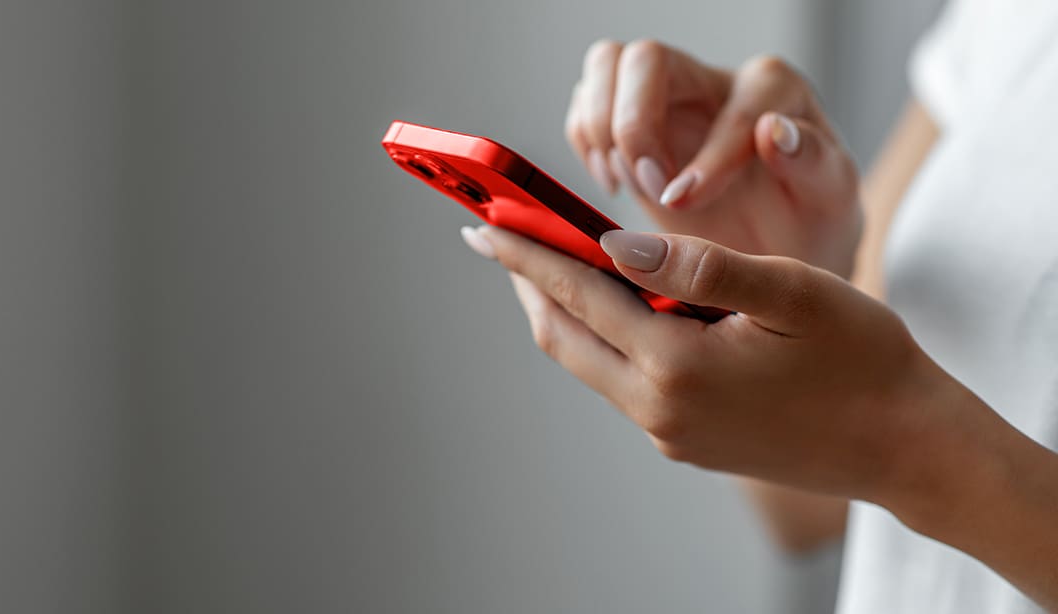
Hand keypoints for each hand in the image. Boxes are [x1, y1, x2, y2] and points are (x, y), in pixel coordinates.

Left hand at [461, 224, 1008, 516]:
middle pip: (564, 338)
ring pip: (589, 363)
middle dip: (529, 284)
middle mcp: (660, 410)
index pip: (579, 296)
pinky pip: (622, 383)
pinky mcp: (685, 443)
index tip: (484, 224)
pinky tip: (618, 307)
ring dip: (566, 312)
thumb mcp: (793, 293)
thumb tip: (613, 243)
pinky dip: (605, 339)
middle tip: (500, 238)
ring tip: (552, 263)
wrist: (908, 449)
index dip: (527, 255)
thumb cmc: (865, 362)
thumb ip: (699, 265)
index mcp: (679, 367)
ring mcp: (670, 434)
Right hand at [566, 41, 860, 276]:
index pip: (732, 103)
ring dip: (602, 130)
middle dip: (635, 126)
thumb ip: (813, 162)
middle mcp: (713, 81)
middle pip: (646, 57)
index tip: (689, 205)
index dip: (709, 157)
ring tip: (629, 185)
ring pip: (606, 65)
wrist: (774, 249)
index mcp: (773, 90)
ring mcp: (665, 97)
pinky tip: (616, 183)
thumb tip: (774, 130)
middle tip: (650, 188)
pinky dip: (586, 145)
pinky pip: (583, 106)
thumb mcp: (830, 199)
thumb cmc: (806, 221)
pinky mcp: (628, 122)